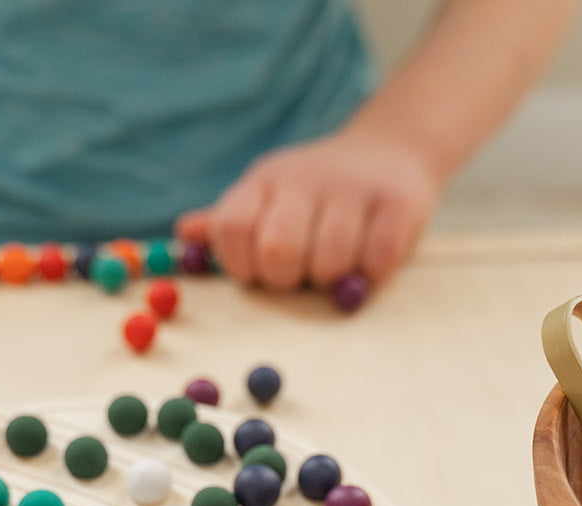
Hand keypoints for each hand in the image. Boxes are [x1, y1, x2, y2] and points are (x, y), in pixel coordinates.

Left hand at [175, 129, 439, 291]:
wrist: (392, 149)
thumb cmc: (319, 193)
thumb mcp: (269, 196)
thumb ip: (230, 221)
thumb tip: (185, 233)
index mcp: (264, 180)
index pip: (231, 229)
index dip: (240, 266)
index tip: (258, 272)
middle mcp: (304, 178)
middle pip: (278, 250)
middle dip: (286, 280)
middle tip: (299, 275)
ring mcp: (352, 188)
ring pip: (329, 262)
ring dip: (331, 281)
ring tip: (335, 267)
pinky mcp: (397, 202)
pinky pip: (375, 261)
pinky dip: (369, 276)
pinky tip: (367, 263)